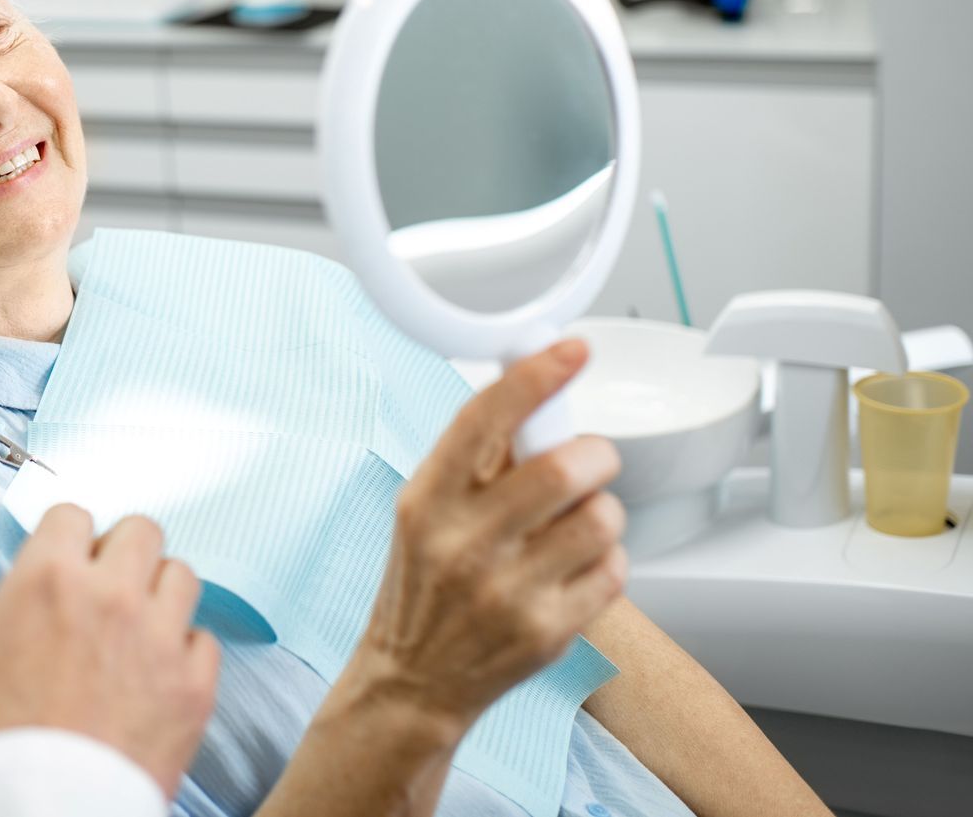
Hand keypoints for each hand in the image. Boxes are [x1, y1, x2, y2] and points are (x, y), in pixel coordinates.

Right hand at [0, 506, 220, 799]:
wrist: (39, 810)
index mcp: (48, 577)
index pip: (74, 513)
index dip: (66, 537)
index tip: (62, 562)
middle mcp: (112, 594)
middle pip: (142, 531)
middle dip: (122, 552)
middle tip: (104, 587)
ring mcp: (159, 637)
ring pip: (181, 577)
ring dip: (158, 592)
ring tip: (136, 626)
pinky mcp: (193, 684)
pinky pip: (204, 639)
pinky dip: (184, 651)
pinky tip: (156, 672)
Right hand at [355, 340, 625, 739]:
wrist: (413, 679)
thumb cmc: (424, 583)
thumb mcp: (425, 510)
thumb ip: (475, 458)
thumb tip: (531, 386)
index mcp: (427, 500)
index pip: (483, 420)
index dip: (534, 376)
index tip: (572, 349)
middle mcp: (463, 543)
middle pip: (563, 468)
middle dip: (594, 454)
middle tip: (589, 459)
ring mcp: (508, 591)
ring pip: (601, 517)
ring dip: (603, 509)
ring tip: (577, 523)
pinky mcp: (548, 631)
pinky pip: (613, 569)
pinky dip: (606, 560)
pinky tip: (574, 568)